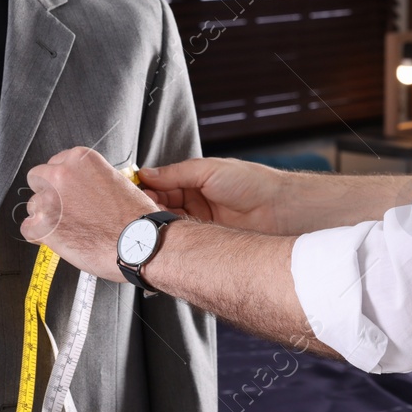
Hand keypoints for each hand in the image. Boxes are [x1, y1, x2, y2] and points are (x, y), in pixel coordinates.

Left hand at [22, 147, 156, 281]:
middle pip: (39, 179)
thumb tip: (78, 189)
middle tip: (66, 210)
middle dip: (49, 194)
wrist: (140, 243)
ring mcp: (50, 200)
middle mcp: (62, 174)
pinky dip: (39, 236)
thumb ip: (90, 180)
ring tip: (69, 229)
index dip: (63, 182)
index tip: (69, 193)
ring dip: (45, 216)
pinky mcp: (44, 225)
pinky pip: (28, 229)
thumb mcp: (115, 181)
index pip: (56, 164)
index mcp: (80, 159)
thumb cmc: (134, 218)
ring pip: (33, 205)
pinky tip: (58, 240)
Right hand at [137, 158, 293, 234]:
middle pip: (160, 207)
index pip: (161, 186)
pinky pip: (184, 241)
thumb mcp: (209, 170)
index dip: (146, 189)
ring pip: (169, 225)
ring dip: (156, 224)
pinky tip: (162, 237)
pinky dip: (171, 239)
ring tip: (146, 224)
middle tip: (136, 210)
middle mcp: (195, 203)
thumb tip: (146, 173)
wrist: (280, 209)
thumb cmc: (251, 183)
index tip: (131, 192)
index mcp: (194, 181)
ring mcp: (201, 223)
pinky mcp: (208, 241)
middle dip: (147, 208)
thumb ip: (176, 173)